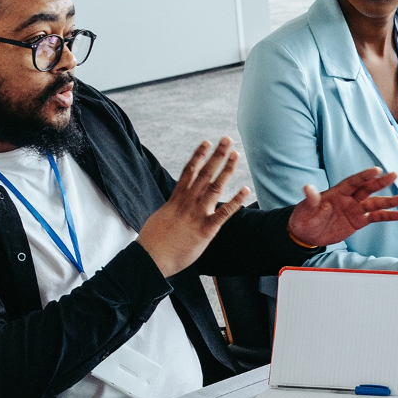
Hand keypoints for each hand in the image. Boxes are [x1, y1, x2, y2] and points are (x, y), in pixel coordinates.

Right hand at [138, 138, 249, 275]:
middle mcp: (187, 202)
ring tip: (236, 154)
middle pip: (204, 173)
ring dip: (227, 169)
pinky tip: (246, 189)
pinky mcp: (206, 230)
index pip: (189, 171)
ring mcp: (197, 214)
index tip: (207, 142)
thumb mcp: (160, 218)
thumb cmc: (153, 242)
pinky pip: (224, 213)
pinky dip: (236, 201)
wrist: (151, 258)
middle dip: (217, 155)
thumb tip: (173, 208)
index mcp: (176, 199)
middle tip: (227, 140)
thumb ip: (171, 210)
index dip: (198, 155)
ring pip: (215, 187)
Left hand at [286, 168, 397, 247]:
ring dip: (390, 201)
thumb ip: (310, 199)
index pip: (353, 182)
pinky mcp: (359, 221)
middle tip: (394, 175)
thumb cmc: (305, 218)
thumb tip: (307, 187)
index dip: (364, 176)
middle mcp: (349, 198)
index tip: (376, 170)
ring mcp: (355, 209)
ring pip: (375, 203)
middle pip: (367, 189)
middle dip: (381, 183)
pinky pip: (376, 217)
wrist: (307, 234)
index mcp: (337, 192)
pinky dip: (388, 216)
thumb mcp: (305, 209)